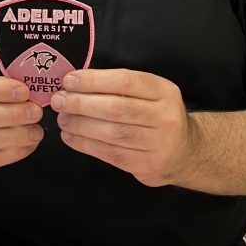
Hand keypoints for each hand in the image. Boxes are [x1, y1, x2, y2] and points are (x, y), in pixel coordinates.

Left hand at [50, 69, 192, 186]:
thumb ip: (119, 87)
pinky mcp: (147, 165)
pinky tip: (70, 136)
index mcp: (164, 91)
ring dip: (80, 125)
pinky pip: (110, 154)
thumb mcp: (151, 93)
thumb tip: (76, 82)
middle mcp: (165, 117)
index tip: (69, 80)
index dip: (94, 80)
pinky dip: (85, 144)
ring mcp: (158, 144)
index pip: (126, 81)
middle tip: (59, 100)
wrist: (185, 152)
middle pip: (116, 108)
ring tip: (62, 119)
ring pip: (112, 133)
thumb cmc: (158, 116)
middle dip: (81, 103)